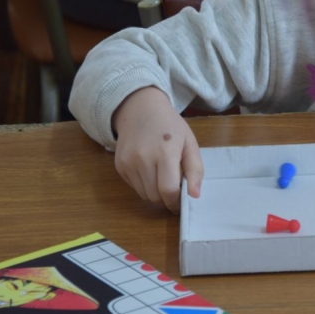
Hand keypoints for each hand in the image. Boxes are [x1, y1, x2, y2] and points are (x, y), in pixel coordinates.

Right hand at [111, 87, 203, 211]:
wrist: (140, 109)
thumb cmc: (170, 126)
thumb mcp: (189, 143)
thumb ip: (195, 170)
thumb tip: (194, 196)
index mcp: (165, 152)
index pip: (168, 190)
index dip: (176, 202)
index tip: (182, 203)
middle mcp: (143, 158)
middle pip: (155, 196)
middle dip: (167, 199)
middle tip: (174, 190)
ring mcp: (128, 162)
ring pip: (144, 195)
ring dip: (155, 194)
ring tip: (162, 178)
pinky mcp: (119, 166)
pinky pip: (134, 187)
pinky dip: (144, 186)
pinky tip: (149, 171)